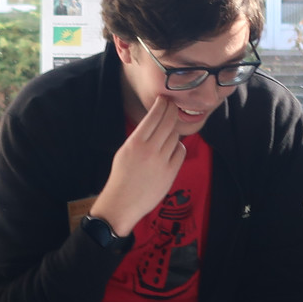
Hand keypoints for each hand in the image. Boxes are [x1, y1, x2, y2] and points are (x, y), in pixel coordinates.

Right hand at [88, 98, 186, 236]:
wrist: (122, 202)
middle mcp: (150, 150)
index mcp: (135, 142)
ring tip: (169, 130)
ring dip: (173, 130)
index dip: (162, 105)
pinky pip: (180, 151)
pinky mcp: (171, 173)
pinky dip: (178, 147)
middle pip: (168, 122)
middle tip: (173, 105)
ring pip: (175, 136)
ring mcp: (162, 161)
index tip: (165, 99)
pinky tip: (172, 148)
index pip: (154, 116)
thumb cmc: (121, 176)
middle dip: (172, 110)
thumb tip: (155, 122)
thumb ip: (140, 137)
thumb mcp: (124, 151)